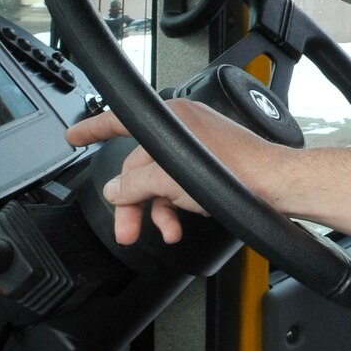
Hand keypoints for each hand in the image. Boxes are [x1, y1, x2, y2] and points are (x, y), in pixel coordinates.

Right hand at [66, 99, 280, 247]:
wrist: (275, 184)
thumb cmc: (238, 170)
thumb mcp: (171, 180)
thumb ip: (135, 185)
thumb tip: (116, 190)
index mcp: (173, 117)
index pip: (122, 120)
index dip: (93, 129)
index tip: (74, 136)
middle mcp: (185, 127)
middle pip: (140, 164)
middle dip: (132, 200)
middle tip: (125, 228)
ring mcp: (199, 145)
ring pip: (161, 179)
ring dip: (155, 210)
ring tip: (160, 232)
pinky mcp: (212, 163)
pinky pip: (181, 184)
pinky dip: (175, 206)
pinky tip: (177, 225)